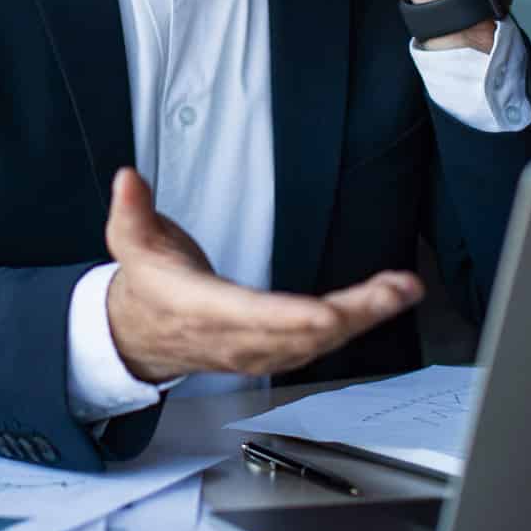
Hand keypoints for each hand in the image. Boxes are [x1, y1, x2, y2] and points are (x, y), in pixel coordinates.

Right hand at [103, 167, 423, 384]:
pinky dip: (355, 324)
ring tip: (402, 290)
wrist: (142, 333)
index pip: (248, 316)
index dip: (288, 318)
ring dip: (364, 317)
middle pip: (299, 333)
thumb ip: (132, 209)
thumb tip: (128, 180)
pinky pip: (319, 344)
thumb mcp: (131, 240)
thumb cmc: (150, 284)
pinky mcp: (274, 351)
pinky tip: (384, 303)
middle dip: (351, 314)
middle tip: (394, 290)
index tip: (325, 313)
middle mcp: (234, 337)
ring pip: (317, 342)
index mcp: (200, 308)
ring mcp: (257, 350)